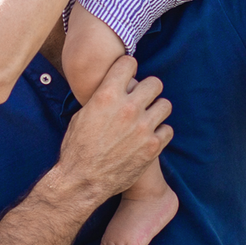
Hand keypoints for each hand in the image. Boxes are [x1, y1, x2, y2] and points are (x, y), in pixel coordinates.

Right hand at [52, 57, 171, 202]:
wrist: (83, 180)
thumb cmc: (77, 148)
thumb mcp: (81, 115)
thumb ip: (100, 98)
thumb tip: (112, 88)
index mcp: (107, 96)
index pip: (128, 63)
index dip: (128, 68)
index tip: (127, 76)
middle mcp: (128, 108)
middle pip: (155, 83)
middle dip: (148, 89)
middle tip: (142, 98)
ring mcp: (143, 128)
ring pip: (165, 105)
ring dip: (157, 110)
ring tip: (148, 118)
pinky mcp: (153, 146)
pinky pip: (168, 129)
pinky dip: (160, 132)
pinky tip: (150, 136)